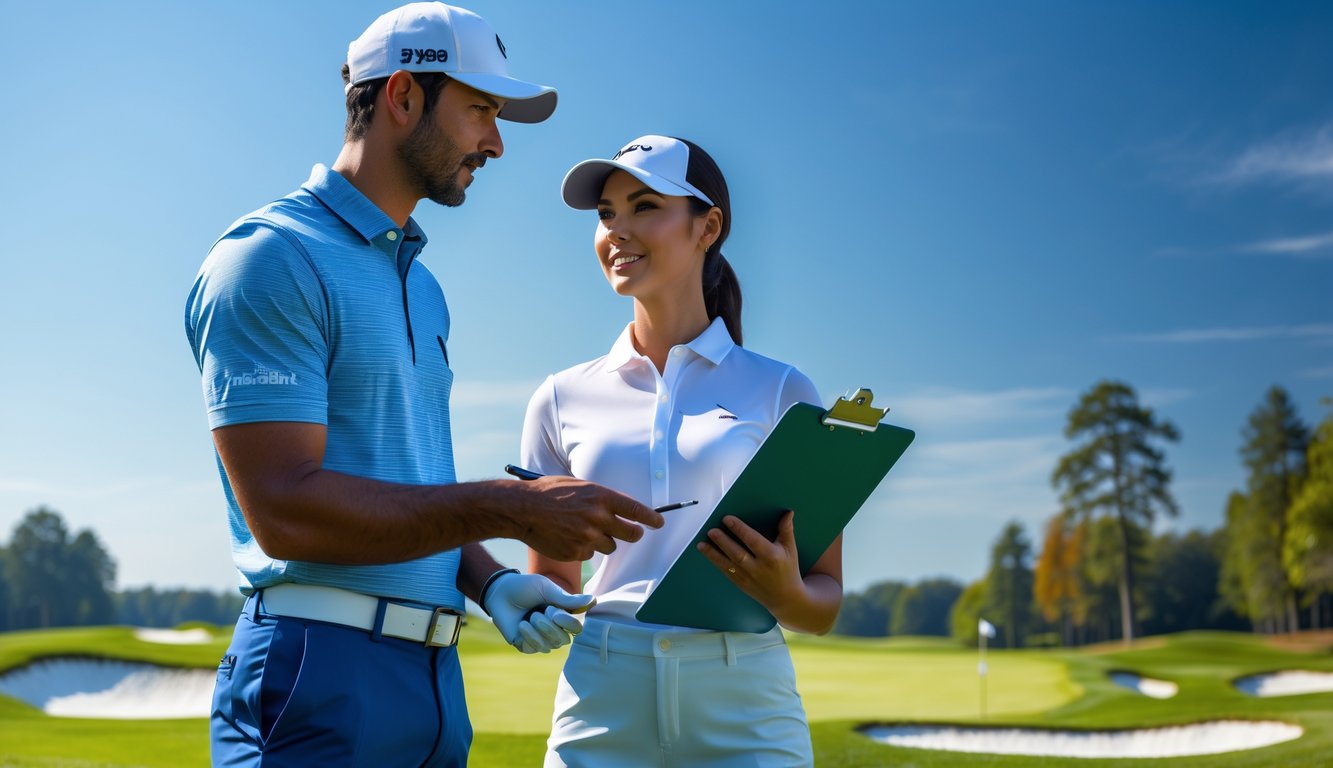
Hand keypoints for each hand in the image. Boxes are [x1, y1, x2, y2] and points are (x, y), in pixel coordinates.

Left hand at [482, 572, 594, 653]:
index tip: (554, 611)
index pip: (577, 629)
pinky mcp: (526, 646)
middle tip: (538, 612)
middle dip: (550, 627)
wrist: (500, 593)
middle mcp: (554, 629)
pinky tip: (521, 625)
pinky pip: (535, 648)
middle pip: (564, 640)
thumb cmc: (525, 587)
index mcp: (563, 615)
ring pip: (550, 646)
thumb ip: (567, 600)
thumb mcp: (547, 590)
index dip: (569, 624)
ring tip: (529, 617)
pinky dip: (529, 635)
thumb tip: (593, 600)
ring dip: (539, 630)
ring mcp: (540, 639)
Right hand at [513, 477, 662, 561]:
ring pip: (609, 546)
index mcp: (600, 497)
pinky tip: (568, 537)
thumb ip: (601, 498)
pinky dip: (583, 548)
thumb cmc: (549, 492)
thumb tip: (620, 509)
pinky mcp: (576, 552)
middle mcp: (598, 517)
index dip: (651, 518)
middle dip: (634, 534)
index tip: (659, 522)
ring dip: (602, 540)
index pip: (636, 510)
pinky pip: (589, 554)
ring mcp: (587, 537)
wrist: (523, 509)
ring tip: (582, 529)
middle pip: (630, 534)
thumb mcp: (580, 486)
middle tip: (632, 532)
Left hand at [697, 511, 802, 611]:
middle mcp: (759, 568)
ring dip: (713, 553)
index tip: (728, 519)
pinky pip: (726, 572)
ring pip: (728, 564)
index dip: (740, 529)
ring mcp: (748, 577)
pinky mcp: (741, 584)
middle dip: (723, 542)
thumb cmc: (788, 569)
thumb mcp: (790, 549)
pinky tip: (706, 552)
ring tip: (701, 544)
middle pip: (738, 554)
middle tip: (711, 531)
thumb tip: (788, 513)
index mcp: (772, 557)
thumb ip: (786, 530)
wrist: (786, 598)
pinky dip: (715, 562)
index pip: (753, 541)